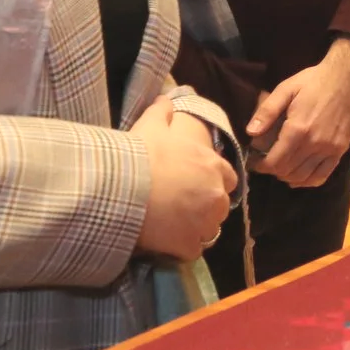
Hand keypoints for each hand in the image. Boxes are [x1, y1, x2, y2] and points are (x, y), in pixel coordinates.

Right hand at [134, 92, 237, 259]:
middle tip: (181, 207)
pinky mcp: (189, 245)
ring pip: (210, 230)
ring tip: (173, 226)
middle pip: (221, 206)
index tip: (195, 186)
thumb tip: (165, 99)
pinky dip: (182, 248)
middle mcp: (216, 195)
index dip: (212, 183)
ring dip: (196, 229)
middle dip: (206, 207)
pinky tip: (166, 241)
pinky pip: (193, 250)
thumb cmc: (140, 154)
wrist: (121, 188)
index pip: (228, 178)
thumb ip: (163, 112)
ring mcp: (204, 222)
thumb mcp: (152, 126)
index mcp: (214, 166)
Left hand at [247, 38, 349, 188]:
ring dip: (288, 177)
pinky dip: (308, 181)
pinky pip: (322, 175)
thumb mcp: (286, 89)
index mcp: (298, 129)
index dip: (260, 166)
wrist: (347, 77)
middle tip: (266, 162)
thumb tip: (251, 133)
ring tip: (281, 168)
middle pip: (287, 171)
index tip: (254, 162)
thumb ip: (267, 112)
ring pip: (303, 177)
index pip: (274, 162)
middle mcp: (314, 143)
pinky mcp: (341, 150)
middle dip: (272, 170)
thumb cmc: (314, 81)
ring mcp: (330, 148)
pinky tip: (300, 176)